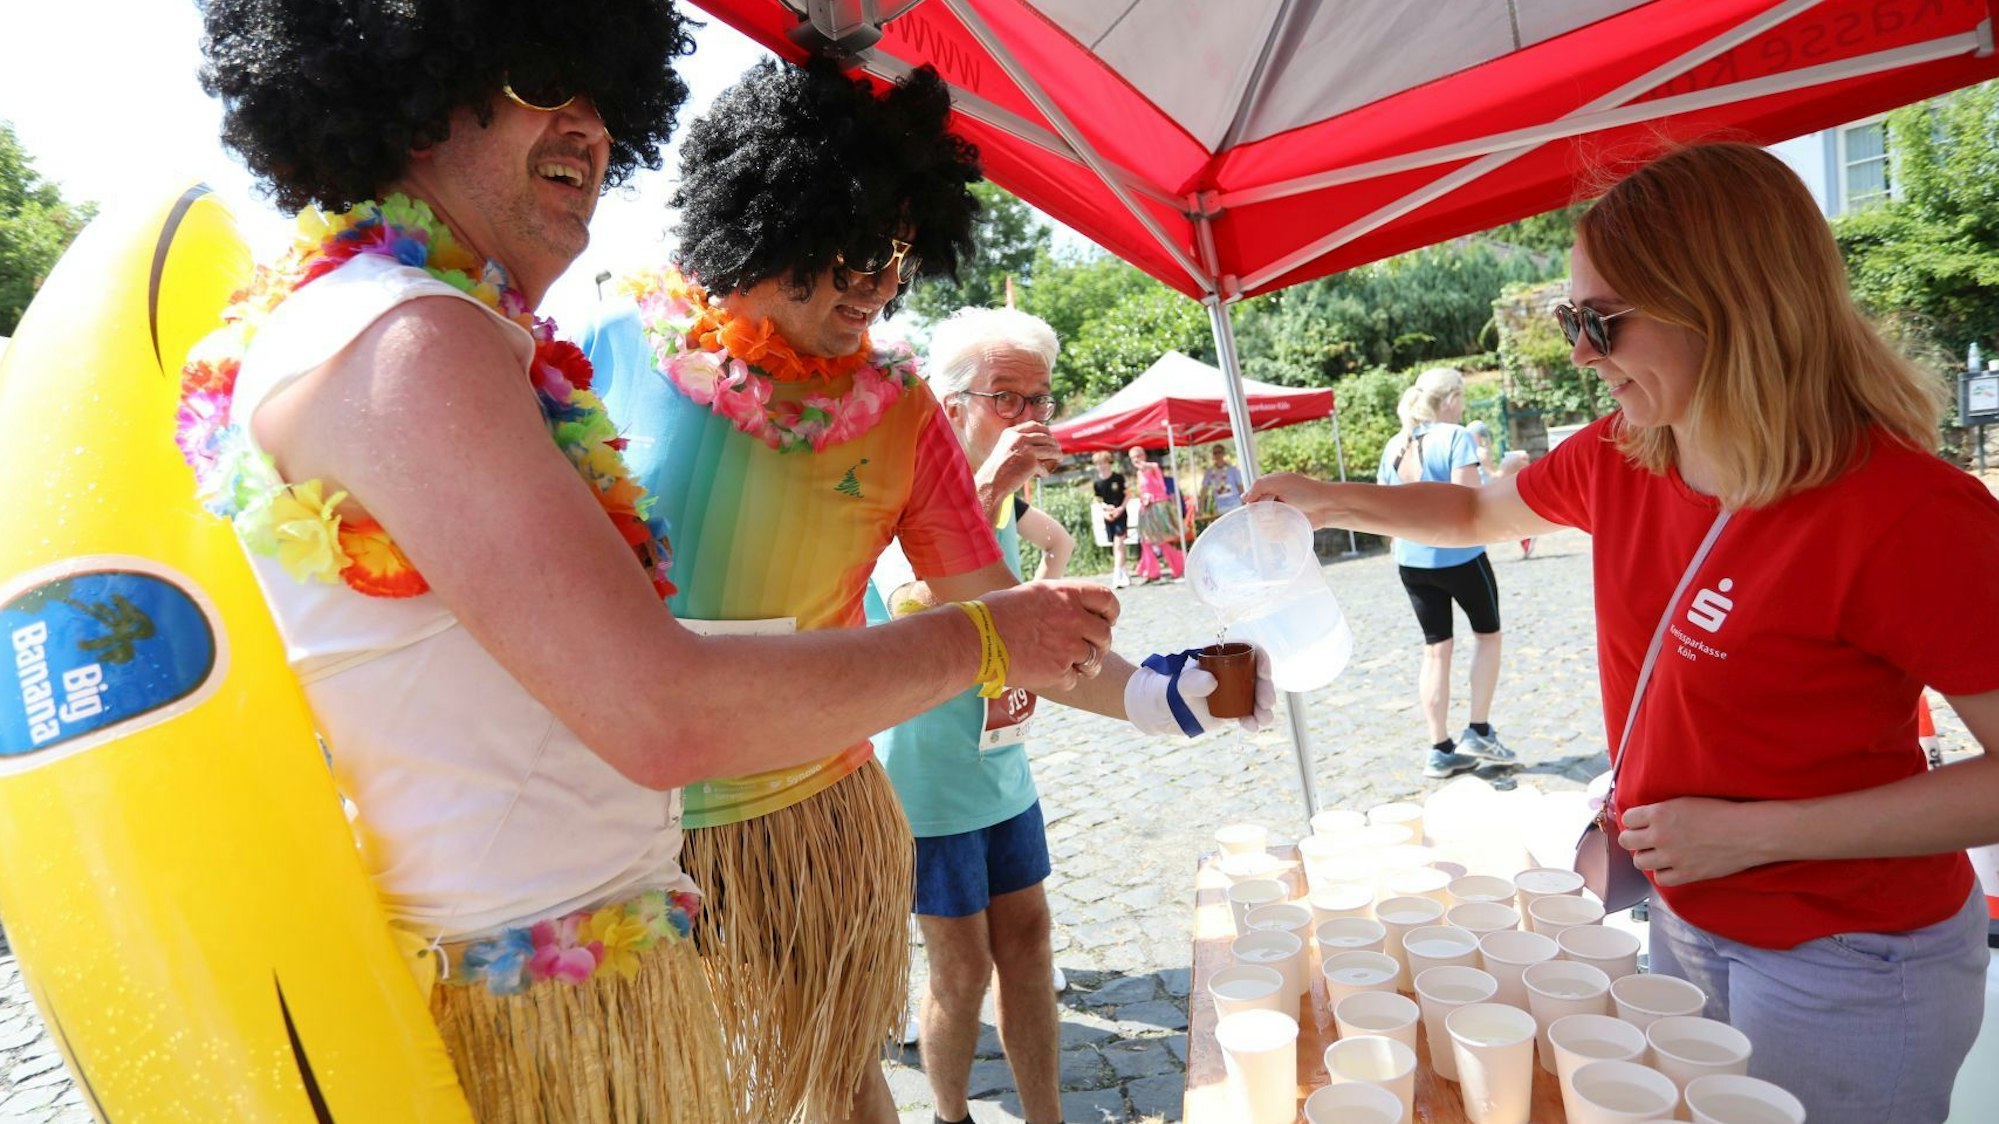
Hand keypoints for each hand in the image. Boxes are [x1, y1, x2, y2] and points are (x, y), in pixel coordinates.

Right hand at [978, 422, 1063, 495]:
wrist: (990, 483)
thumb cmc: (997, 468)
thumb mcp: (1005, 448)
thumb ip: (1019, 442)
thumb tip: (1042, 440)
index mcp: (1012, 432)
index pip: (1035, 425)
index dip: (1045, 430)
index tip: (1050, 436)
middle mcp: (1019, 438)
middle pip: (1046, 437)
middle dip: (1054, 444)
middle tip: (1057, 451)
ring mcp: (1026, 449)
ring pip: (1051, 450)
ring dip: (1057, 455)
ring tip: (1058, 460)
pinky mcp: (1031, 463)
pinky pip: (1044, 467)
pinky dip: (1044, 472)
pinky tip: (1041, 475)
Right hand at [979, 580, 1118, 692]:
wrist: (975, 639)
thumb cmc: (994, 613)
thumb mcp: (1031, 594)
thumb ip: (1058, 601)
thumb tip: (1071, 608)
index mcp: (1067, 593)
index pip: (1107, 600)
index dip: (1111, 613)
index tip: (1106, 621)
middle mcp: (1073, 618)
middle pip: (1104, 634)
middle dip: (1099, 644)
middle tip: (1088, 649)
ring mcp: (1067, 646)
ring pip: (1093, 660)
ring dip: (1086, 665)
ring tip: (1069, 665)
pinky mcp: (1058, 671)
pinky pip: (1073, 679)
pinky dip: (1064, 680)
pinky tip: (1048, 674)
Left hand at [1125, 646, 1277, 737]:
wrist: (1154, 711)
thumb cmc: (1161, 690)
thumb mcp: (1173, 685)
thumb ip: (1190, 682)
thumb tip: (1211, 681)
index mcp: (1217, 657)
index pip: (1245, 651)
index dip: (1260, 659)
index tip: (1263, 673)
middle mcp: (1227, 672)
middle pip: (1255, 676)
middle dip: (1265, 688)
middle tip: (1266, 702)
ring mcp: (1229, 692)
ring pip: (1255, 697)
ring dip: (1263, 708)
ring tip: (1262, 720)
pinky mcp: (1228, 710)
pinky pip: (1246, 714)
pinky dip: (1252, 720)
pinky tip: (1251, 727)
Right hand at [1241, 473, 1333, 525]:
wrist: (1327, 507)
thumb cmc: (1306, 491)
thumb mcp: (1281, 482)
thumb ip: (1259, 485)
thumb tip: (1244, 499)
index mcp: (1270, 487)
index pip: (1251, 497)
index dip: (1252, 502)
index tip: (1256, 505)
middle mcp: (1273, 500)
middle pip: (1255, 512)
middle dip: (1262, 515)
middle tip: (1273, 512)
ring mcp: (1280, 515)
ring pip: (1262, 524)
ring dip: (1269, 524)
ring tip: (1282, 519)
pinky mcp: (1286, 527)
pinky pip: (1273, 534)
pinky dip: (1276, 533)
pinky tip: (1284, 528)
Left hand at [1617, 797, 1785, 885]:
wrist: (1747, 832)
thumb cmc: (1720, 812)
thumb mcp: (1684, 802)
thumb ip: (1660, 811)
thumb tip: (1643, 817)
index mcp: (1659, 813)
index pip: (1627, 819)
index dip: (1633, 820)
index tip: (1640, 823)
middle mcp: (1660, 836)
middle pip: (1627, 842)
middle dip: (1633, 839)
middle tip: (1644, 838)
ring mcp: (1671, 857)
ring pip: (1639, 861)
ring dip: (1646, 856)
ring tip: (1658, 852)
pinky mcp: (1685, 874)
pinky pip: (1659, 878)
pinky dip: (1662, 872)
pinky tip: (1670, 865)